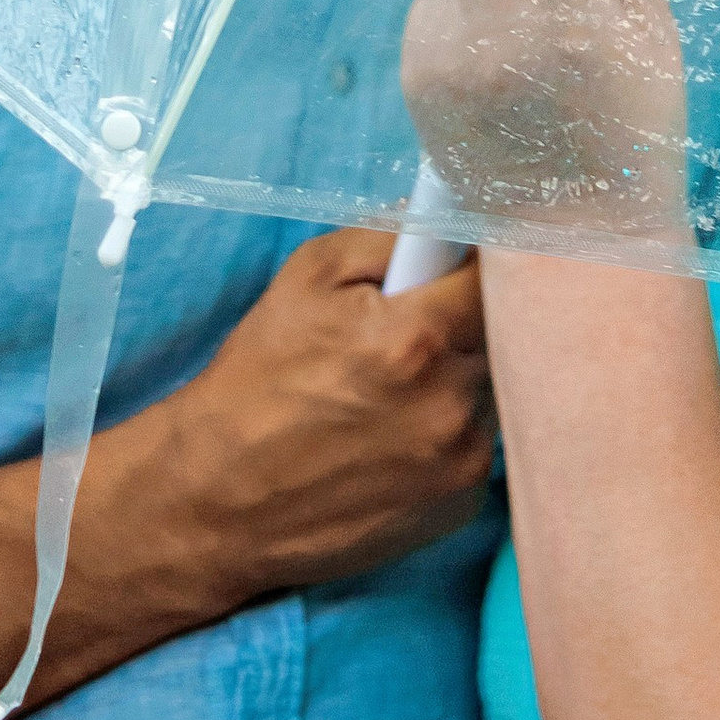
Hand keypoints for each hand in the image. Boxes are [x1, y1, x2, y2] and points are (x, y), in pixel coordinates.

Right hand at [90, 230, 496, 619]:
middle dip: (466, 322)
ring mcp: (461, 460)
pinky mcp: (461, 504)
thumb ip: (387, 235)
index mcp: (414, 338)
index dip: (478, 264)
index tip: (463, 263)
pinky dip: (451, 430)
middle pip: (502, 333)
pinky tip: (397, 436)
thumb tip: (446, 216)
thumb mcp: (306, 279)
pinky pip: (480, 441)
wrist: (216, 500)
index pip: (495, 275)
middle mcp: (449, 403)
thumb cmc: (255, 382)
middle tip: (419, 329)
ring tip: (399, 389)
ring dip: (462, 377)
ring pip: (493, 388)